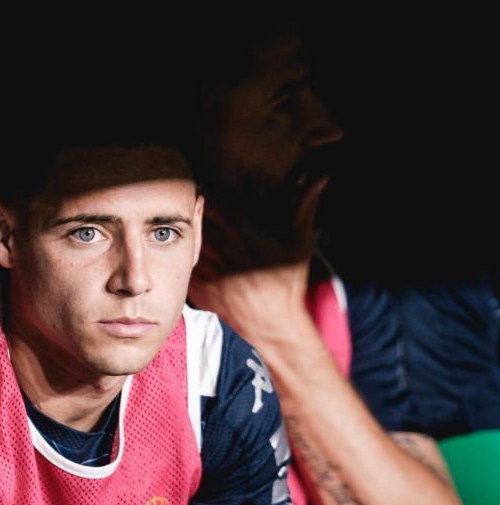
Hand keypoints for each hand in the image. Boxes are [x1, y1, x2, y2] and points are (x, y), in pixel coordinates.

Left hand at [194, 177, 328, 281]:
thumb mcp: (300, 244)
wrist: (275, 324)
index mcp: (252, 241)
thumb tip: (319, 180)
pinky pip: (187, 268)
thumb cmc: (288, 282)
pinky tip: (186, 252)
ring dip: (189, 234)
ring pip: (192, 245)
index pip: (224, 211)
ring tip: (184, 225)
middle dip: (197, 213)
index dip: (213, 199)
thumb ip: (304, 210)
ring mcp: (215, 275)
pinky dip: (185, 258)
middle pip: (205, 225)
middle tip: (191, 202)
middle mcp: (232, 257)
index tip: (207, 189)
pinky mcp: (204, 290)